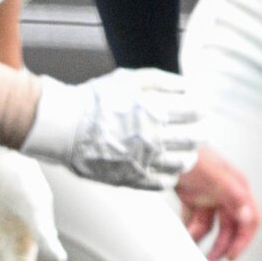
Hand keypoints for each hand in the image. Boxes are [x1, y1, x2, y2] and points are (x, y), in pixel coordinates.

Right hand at [25, 68, 200, 188]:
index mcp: (156, 111)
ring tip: (180, 148)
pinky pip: (165, 181)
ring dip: (188, 153)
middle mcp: (155, 138)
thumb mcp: (128, 79)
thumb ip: (162, 80)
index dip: (199, 107)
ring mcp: (145, 160)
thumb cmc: (93, 101)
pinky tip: (163, 164)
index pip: (196, 110)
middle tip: (193, 127)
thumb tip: (188, 86)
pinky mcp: (134, 178)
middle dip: (198, 130)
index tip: (196, 107)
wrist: (62, 127)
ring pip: (184, 162)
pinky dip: (170, 173)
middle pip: (195, 137)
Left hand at [176, 145, 258, 260]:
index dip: (243, 240)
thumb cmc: (192, 155)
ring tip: (192, 252)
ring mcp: (208, 196)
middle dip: (222, 245)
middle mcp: (225, 194)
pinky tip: (182, 237)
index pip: (249, 221)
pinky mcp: (191, 196)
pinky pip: (193, 219)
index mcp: (237, 188)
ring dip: (203, 239)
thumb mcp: (215, 177)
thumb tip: (249, 216)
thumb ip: (234, 196)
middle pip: (229, 227)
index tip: (232, 255)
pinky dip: (189, 229)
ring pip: (210, 226)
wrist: (163, 145)